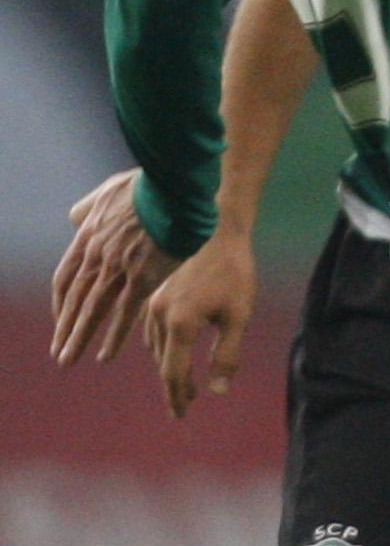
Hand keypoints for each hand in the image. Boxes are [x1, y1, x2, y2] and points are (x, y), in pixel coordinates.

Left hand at [49, 171, 174, 363]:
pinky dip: (113, 336)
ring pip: (91, 310)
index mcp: (89, 236)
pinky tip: (106, 355)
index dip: (61, 301)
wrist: (174, 185)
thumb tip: (75, 217)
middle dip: (63, 327)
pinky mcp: (142, 275)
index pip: (66, 277)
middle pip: (73, 299)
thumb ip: (91, 205)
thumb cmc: (151, 185)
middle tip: (58, 351)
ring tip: (68, 360)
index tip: (61, 319)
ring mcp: (117, 266)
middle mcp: (96, 254)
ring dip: (78, 338)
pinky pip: (123, 312)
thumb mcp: (110, 189)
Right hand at [138, 234, 257, 418]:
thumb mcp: (238, 316)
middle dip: (174, 386)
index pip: (175, 373)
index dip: (178, 396)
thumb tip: (218, 391)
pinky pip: (152, 328)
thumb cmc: (233, 271)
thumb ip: (227, 355)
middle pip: (163, 362)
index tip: (182, 416)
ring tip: (183, 382)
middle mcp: (158, 316)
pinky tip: (173, 349)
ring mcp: (152, 302)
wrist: (214, 227)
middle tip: (184, 406)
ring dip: (168, 365)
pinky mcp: (154, 291)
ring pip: (155, 346)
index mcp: (179, 325)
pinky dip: (162, 345)